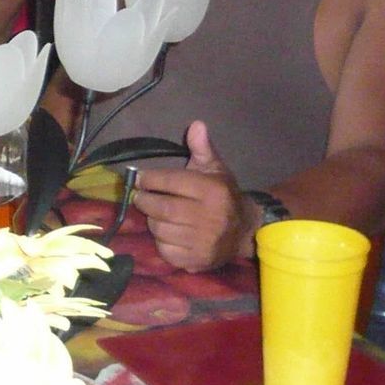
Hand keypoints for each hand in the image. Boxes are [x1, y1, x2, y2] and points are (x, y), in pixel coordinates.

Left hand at [133, 121, 257, 271]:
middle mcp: (210, 218)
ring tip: (156, 213)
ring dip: (152, 220)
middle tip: (140, 196)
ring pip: (160, 229)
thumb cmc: (223, 195)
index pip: (170, 182)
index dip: (149, 179)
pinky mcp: (198, 260)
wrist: (245, 231)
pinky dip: (160, 241)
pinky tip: (167, 232)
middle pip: (161, 208)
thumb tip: (196, 124)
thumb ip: (202, 148)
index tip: (139, 178)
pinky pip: (165, 250)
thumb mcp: (215, 168)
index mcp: (213, 191)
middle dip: (144, 200)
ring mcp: (204, 242)